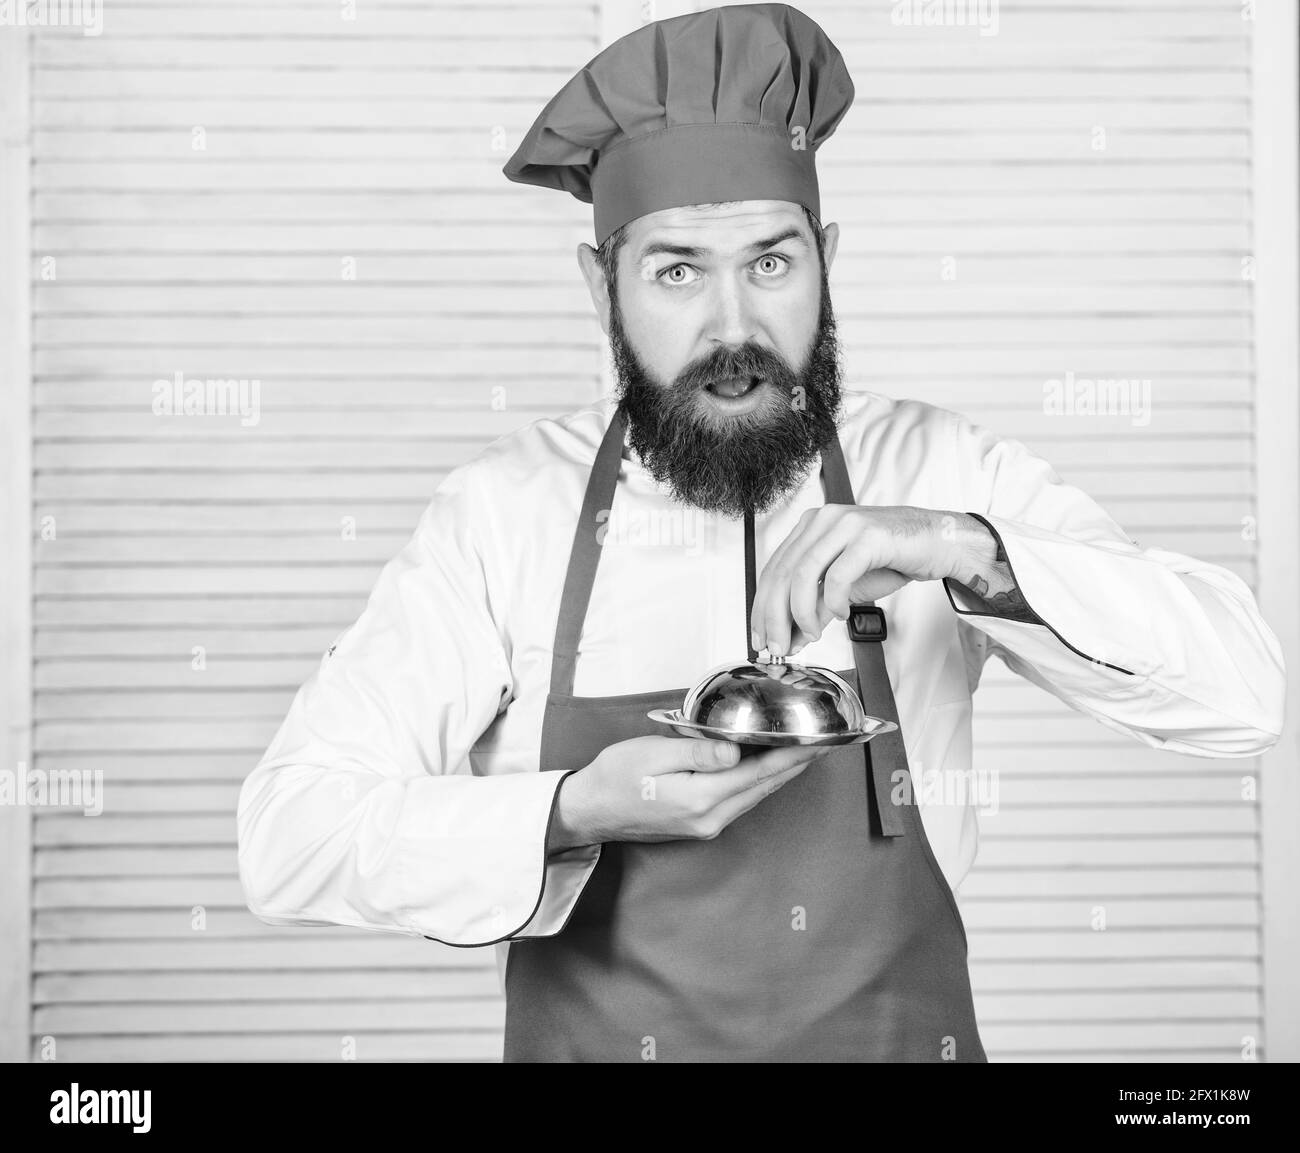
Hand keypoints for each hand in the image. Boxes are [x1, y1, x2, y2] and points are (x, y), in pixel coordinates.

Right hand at [547, 735, 833, 850]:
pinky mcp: (700, 824)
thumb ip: (697, 752)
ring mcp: (706, 825)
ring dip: (781, 774)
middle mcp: (710, 818)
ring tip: (805, 751)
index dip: (794, 756)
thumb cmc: (614, 777)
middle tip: (825, 741)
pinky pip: (740, 800)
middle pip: (765, 787)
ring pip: (755, 796)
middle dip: (797, 764)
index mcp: (700, 797)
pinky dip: (759, 782)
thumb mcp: (652, 754)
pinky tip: (767, 767)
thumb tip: (735, 751)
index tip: (822, 742)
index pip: (760, 772)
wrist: (589, 811)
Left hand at [750, 505, 974, 656]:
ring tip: (811, 635)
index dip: (762, 607)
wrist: (939, 543)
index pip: (773, 569)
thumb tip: (792, 638)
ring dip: (801, 613)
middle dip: (775, 617)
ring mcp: (844, 525)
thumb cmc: (892, 559)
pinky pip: (838, 575)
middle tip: (778, 647)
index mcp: (811, 527)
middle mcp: (822, 520)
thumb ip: (817, 608)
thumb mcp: (846, 587)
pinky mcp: (868, 536)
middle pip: (782, 573)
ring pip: (803, 574)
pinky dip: (834, 602)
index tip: (760, 637)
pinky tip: (842, 615)